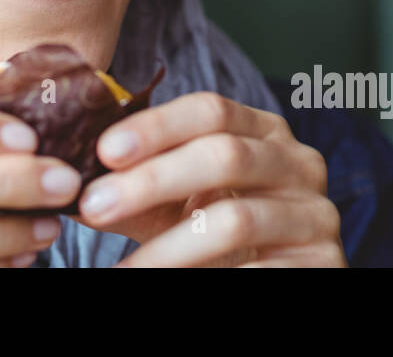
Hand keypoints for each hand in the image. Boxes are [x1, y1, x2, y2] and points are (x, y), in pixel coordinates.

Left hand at [68, 92, 345, 266]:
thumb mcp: (177, 203)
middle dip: (151, 180)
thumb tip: (67, 179)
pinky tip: (163, 283)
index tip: (105, 151)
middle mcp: (299, 162)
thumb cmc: (215, 234)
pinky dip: (204, 279)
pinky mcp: (325, 263)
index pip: (211, 109)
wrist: (273, 276)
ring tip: (126, 269)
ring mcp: (316, 213)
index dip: (157, 126)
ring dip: (169, 247)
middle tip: (95, 205)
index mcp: (263, 131)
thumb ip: (135, 182)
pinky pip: (260, 270)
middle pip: (224, 155)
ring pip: (236, 219)